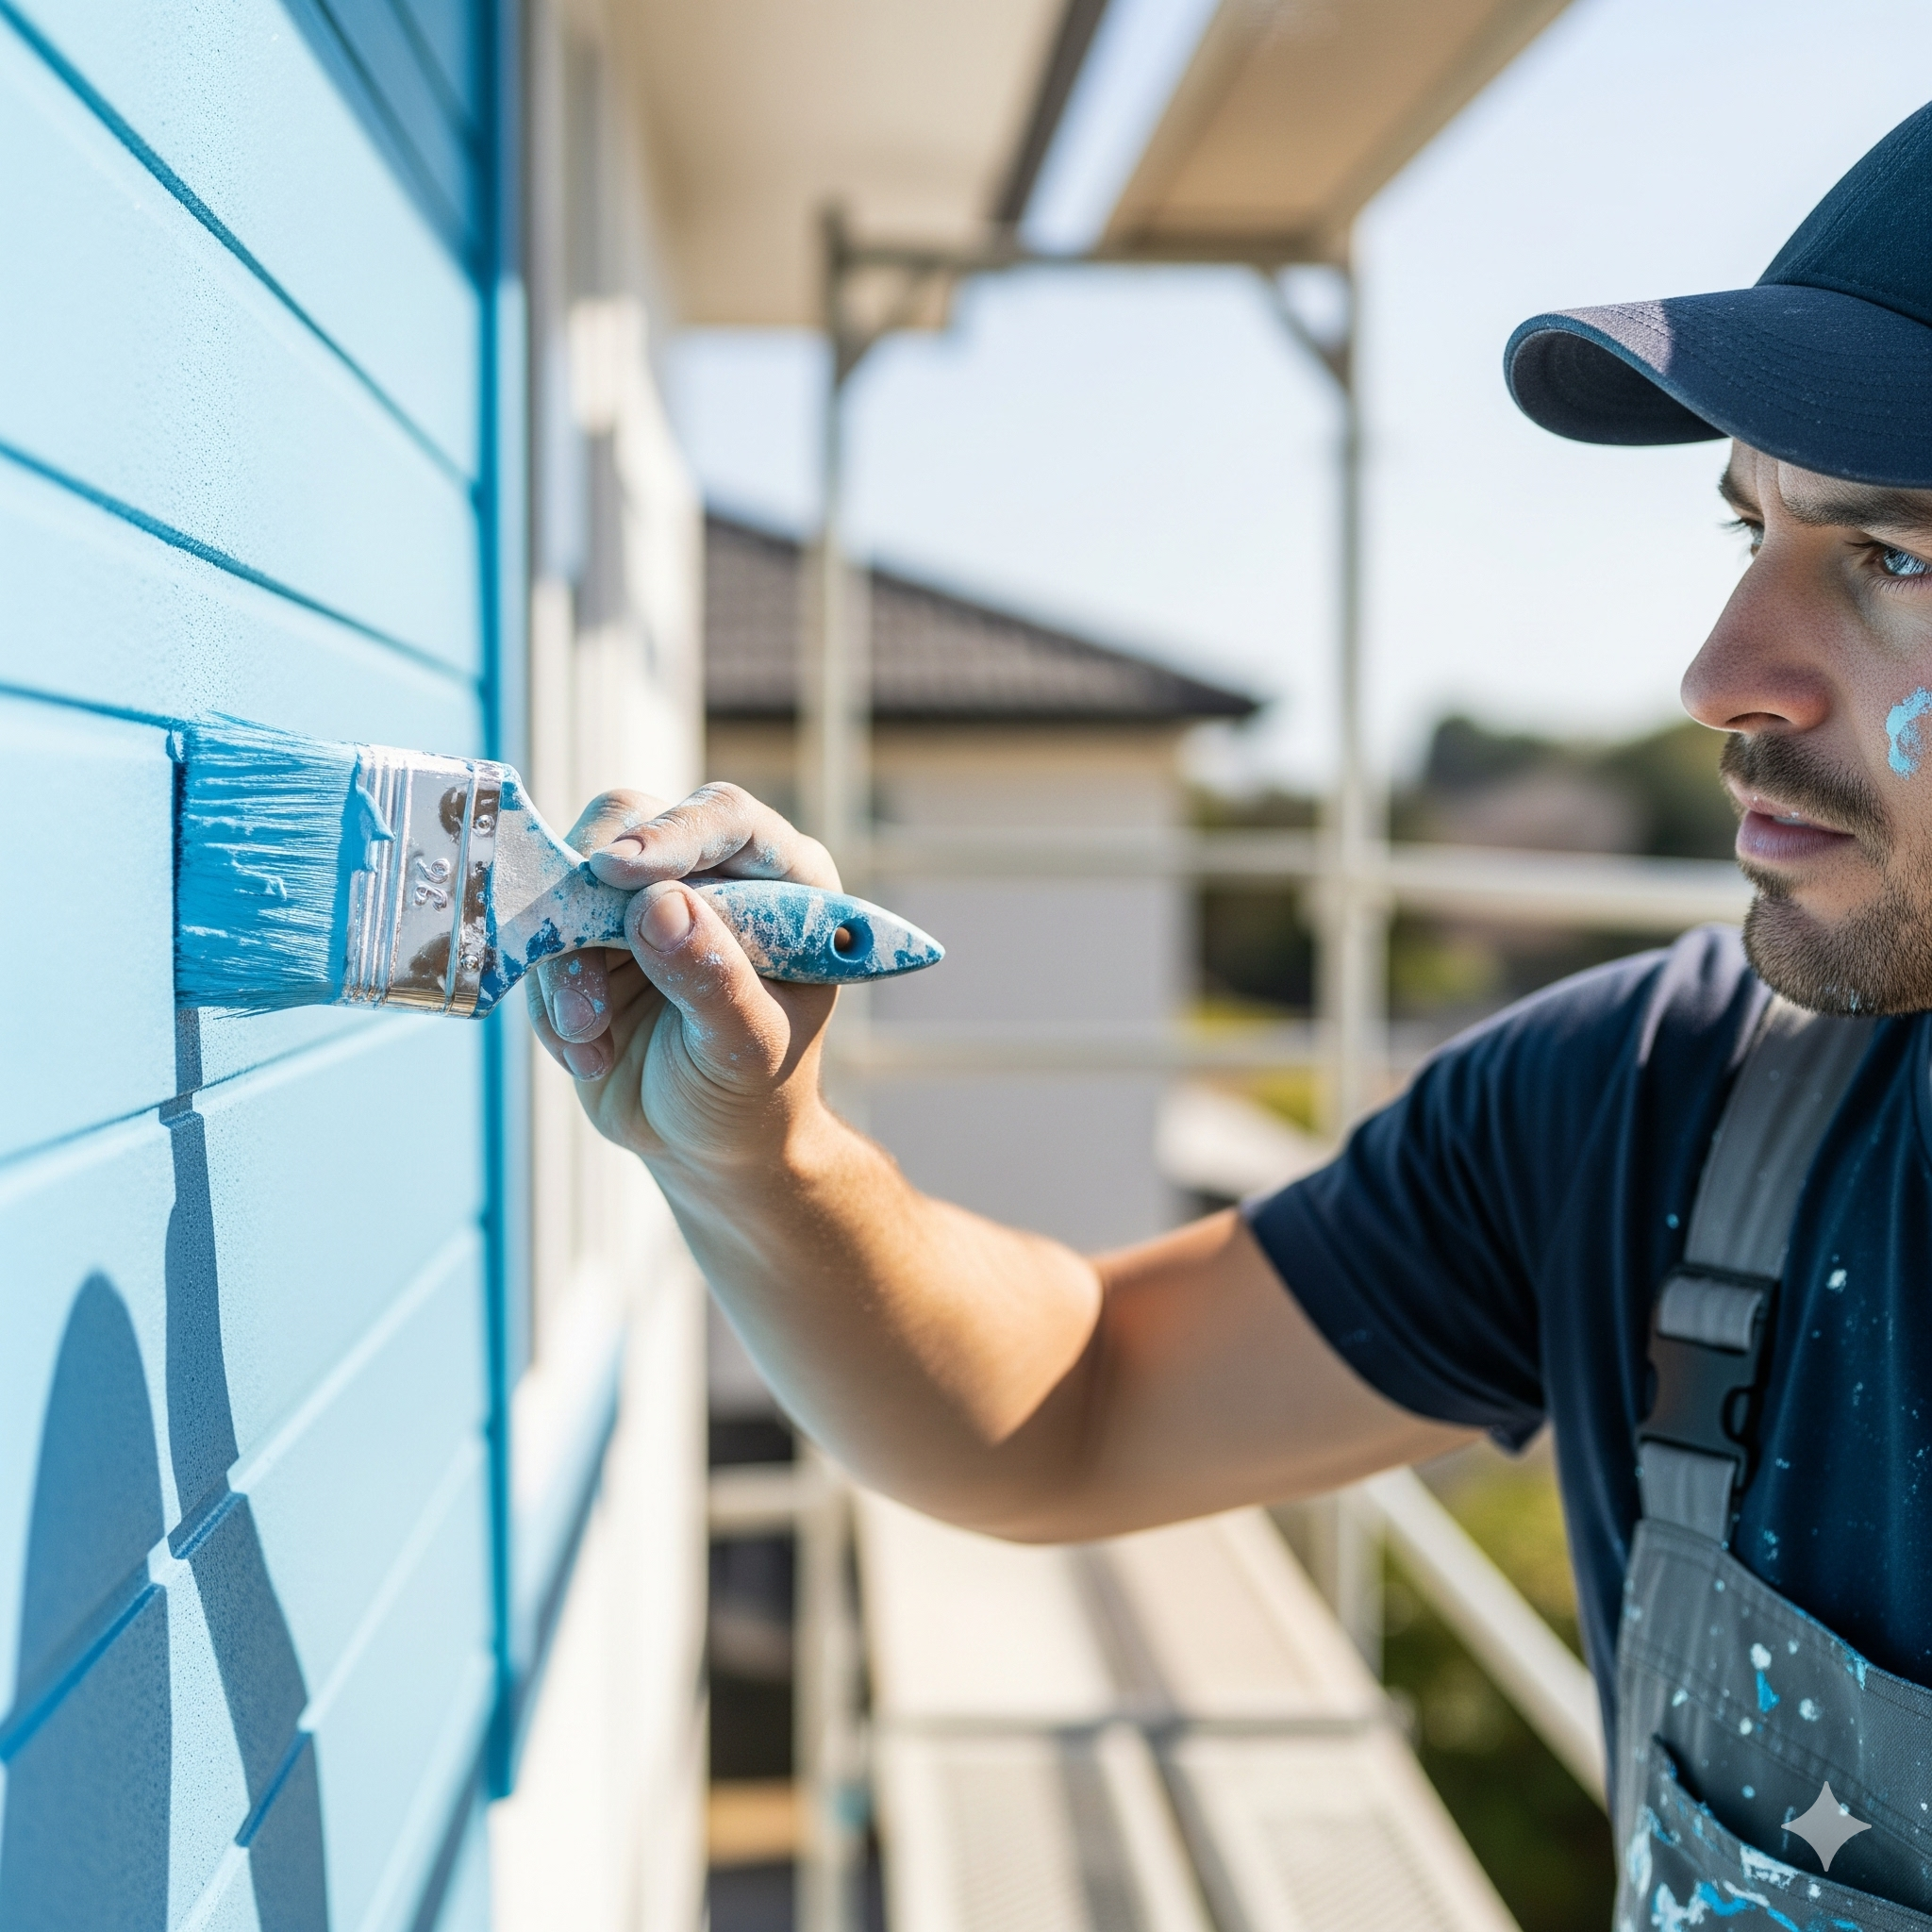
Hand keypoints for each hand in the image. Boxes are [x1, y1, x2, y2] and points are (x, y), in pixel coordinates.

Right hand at [527, 784, 842, 1170]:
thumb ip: (712, 977)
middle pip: (631, 822)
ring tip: (588, 1037)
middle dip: (591, 897)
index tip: (618, 868)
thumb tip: (658, 905)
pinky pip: (542, 936)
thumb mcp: (746, 1047)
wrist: (708, 1143)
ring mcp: (646, 897)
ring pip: (571, 879)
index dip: (674, 831)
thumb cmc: (752, 1093)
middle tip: (580, 975)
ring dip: (565, 964)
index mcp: (783, 881)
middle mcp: (714, 870)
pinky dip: (550, 996)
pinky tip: (587, 1053)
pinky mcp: (591, 933)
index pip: (728, 818)